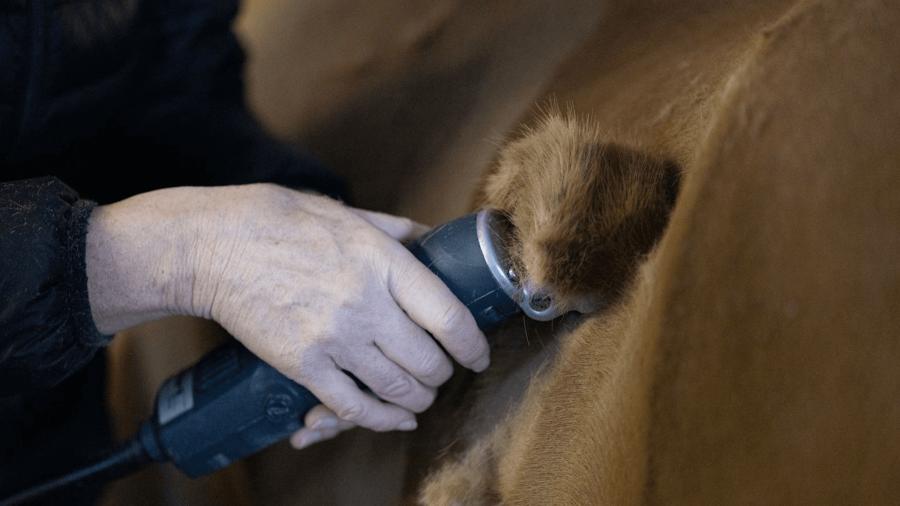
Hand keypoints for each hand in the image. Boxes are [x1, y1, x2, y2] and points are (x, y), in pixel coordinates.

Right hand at [86, 184, 489, 434]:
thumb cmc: (280, 221)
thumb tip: (432, 240)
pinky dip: (381, 419)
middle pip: (428, 361)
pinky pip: (353, 407)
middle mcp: (366, 304)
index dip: (473, 345)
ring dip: (418, 398)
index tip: (479, 354)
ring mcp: (334, 339)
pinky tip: (396, 417)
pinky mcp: (303, 365)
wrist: (213, 246)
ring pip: (397, 389)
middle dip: (444, 373)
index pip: (449, 317)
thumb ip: (397, 231)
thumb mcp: (347, 213)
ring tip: (421, 394)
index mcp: (383, 263)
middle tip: (444, 370)